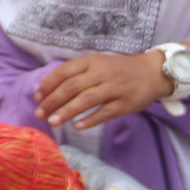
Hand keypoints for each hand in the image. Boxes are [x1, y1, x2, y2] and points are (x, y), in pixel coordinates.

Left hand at [36, 51, 172, 130]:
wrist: (153, 72)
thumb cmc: (118, 69)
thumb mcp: (96, 64)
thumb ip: (74, 73)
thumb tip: (46, 87)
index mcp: (91, 62)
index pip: (64, 72)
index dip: (49, 85)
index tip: (37, 97)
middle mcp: (102, 73)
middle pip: (72, 87)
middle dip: (53, 101)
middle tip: (40, 114)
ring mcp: (115, 88)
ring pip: (86, 100)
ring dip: (67, 112)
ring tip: (53, 122)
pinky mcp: (126, 104)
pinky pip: (105, 113)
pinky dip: (90, 120)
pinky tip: (77, 126)